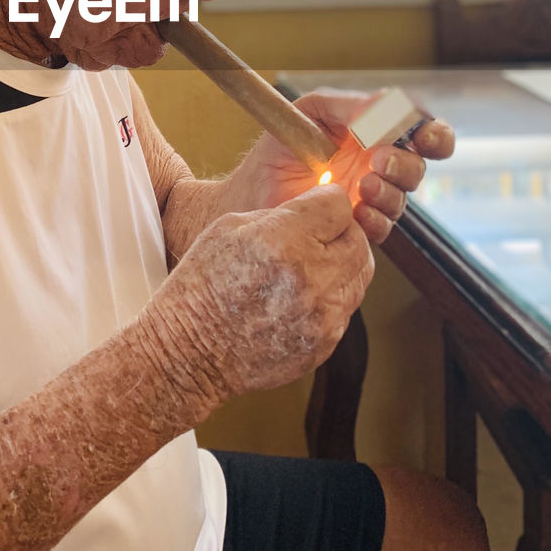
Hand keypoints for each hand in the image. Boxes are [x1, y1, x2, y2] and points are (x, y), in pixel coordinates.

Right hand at [138, 183, 373, 420]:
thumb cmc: (203, 284)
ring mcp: (322, 315)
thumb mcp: (231, 228)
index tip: (316, 206)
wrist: (190, 350)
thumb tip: (315, 209)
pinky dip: (333, 295)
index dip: (327, 201)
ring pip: (361, 273)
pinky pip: (348, 306)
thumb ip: (281, 215)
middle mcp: (310, 278)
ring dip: (342, 262)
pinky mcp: (326, 342)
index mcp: (283, 241)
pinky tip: (304, 295)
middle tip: (318, 234)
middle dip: (340, 231)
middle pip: (358, 239)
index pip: (340, 205)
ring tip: (312, 264)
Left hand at [222, 89, 455, 245]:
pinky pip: (382, 227)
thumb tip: (385, 105)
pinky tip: (354, 212)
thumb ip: (348, 105)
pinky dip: (375, 219)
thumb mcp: (310, 112)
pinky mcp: (356, 226)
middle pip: (417, 166)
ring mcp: (368, 196)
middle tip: (377, 161)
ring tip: (360, 187)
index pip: (422, 131)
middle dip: (405, 164)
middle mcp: (376, 165)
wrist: (249, 190)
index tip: (423, 137)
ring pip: (402, 198)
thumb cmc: (280, 145)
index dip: (434, 134)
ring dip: (388, 192)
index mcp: (373, 133)